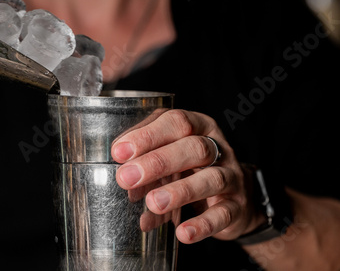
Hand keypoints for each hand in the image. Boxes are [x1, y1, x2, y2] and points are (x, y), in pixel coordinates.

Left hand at [111, 109, 265, 243]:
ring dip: (180, 191)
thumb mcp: (168, 154)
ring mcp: (231, 177)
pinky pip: (223, 214)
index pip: (177, 122)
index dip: (147, 135)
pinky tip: (182, 233)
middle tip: (128, 177)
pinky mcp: (236, 206)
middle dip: (158, 162)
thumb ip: (144, 157)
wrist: (231, 197)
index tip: (119, 152)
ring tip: (152, 204)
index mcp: (199, 127)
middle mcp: (219, 147)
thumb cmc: (191, 168)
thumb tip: (119, 169)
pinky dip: (203, 224)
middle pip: (194, 148)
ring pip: (212, 179)